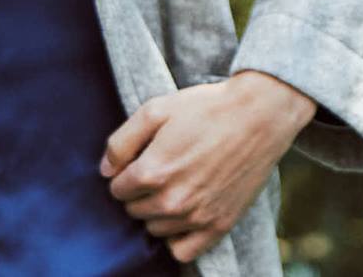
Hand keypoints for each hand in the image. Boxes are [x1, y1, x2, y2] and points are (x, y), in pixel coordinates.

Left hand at [101, 71, 315, 263]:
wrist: (257, 118)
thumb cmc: (204, 110)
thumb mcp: (154, 111)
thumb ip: (121, 142)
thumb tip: (105, 170)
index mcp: (153, 172)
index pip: (117, 190)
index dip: (122, 175)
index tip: (136, 163)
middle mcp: (173, 200)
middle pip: (134, 211)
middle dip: (137, 193)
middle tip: (155, 173)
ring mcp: (198, 217)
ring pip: (155, 229)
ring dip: (155, 213)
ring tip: (170, 189)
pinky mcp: (220, 225)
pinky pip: (184, 251)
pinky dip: (176, 238)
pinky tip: (180, 217)